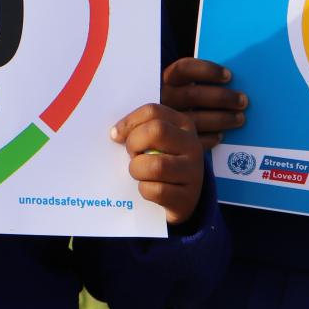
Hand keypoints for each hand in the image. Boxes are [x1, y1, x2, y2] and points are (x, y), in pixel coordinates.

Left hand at [111, 104, 203, 224]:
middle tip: (131, 154)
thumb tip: (115, 134)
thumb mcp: (157, 141)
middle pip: (157, 131)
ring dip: (137, 170)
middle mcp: (192, 145)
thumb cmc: (161, 161)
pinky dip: (144, 190)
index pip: (153, 111)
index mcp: (183, 125)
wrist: (182, 197)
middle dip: (134, 143)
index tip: (116, 135)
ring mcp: (193, 172)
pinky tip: (147, 188)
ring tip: (138, 172)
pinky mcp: (187, 197)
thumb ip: (140, 129)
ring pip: (157, 165)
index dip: (129, 122)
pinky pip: (157, 191)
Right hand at [162, 58, 247, 149]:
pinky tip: (221, 135)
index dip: (208, 71)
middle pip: (193, 95)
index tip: (229, 75)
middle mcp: (162, 100)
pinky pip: (193, 140)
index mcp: (164, 81)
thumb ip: (194, 83)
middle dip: (222, 97)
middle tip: (243, 100)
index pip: (184, 69)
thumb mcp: (175, 88)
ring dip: (222, 118)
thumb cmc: (172, 104)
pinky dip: (210, 138)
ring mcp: (165, 121)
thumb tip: (230, 80)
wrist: (150, 130)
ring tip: (240, 118)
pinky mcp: (170, 141)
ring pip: (196, 119)